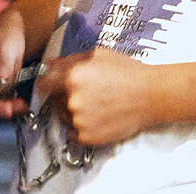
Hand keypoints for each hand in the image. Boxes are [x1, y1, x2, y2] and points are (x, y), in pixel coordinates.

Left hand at [38, 48, 157, 145]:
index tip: (49, 87)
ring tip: (98, 105)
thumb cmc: (130, 74)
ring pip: (64, 118)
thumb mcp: (99, 55)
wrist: (152, 96)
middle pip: (54, 102)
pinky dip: (82, 127)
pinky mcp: (85, 136)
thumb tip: (49, 64)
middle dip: (64, 98)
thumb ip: (70, 60)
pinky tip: (99, 117)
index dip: (47, 85)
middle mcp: (72, 100)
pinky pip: (74, 132)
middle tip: (88, 94)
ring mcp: (78, 120)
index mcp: (73, 78)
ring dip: (73, 113)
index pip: (43, 84)